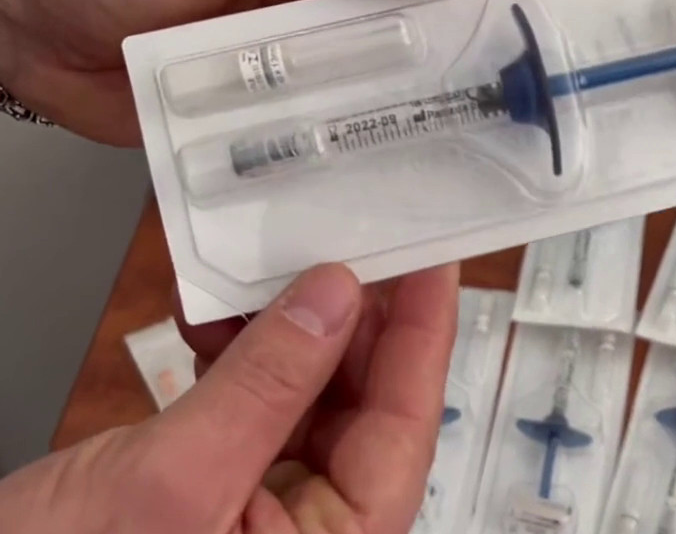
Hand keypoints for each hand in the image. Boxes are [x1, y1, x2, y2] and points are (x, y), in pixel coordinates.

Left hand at [0, 0, 519, 144]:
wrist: (22, 27)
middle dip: (470, 27)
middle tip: (519, 67)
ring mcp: (307, 39)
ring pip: (387, 61)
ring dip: (425, 88)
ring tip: (476, 119)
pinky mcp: (282, 99)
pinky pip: (341, 115)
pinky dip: (370, 132)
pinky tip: (401, 154)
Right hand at [0, 262, 459, 532]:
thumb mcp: (176, 480)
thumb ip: (265, 386)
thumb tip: (334, 298)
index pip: (405, 427)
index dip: (423, 336)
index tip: (433, 259)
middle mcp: (313, 530)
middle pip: (361, 404)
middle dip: (351, 318)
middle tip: (354, 237)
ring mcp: (261, 510)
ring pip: (303, 394)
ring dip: (285, 327)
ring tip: (272, 262)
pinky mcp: (212, 489)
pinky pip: (245, 404)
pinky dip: (232, 351)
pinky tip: (211, 309)